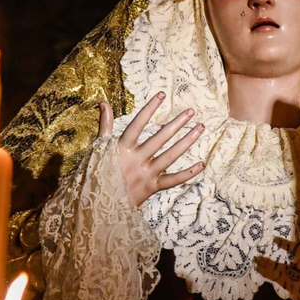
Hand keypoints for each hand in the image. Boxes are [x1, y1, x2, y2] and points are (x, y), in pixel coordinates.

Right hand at [101, 92, 205, 206]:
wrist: (98, 205)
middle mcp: (136, 160)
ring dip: (187, 141)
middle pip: (160, 138)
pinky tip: (201, 163)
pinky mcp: (153, 188)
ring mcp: (146, 174)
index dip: (149, 108)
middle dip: (176, 123)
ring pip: (170, 156)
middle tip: (191, 111)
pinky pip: (173, 180)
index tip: (162, 94)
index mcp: (122, 148)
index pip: (138, 124)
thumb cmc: (98, 173)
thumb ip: (105, 125)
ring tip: (200, 128)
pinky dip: (188, 173)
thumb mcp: (99, 148)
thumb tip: (104, 102)